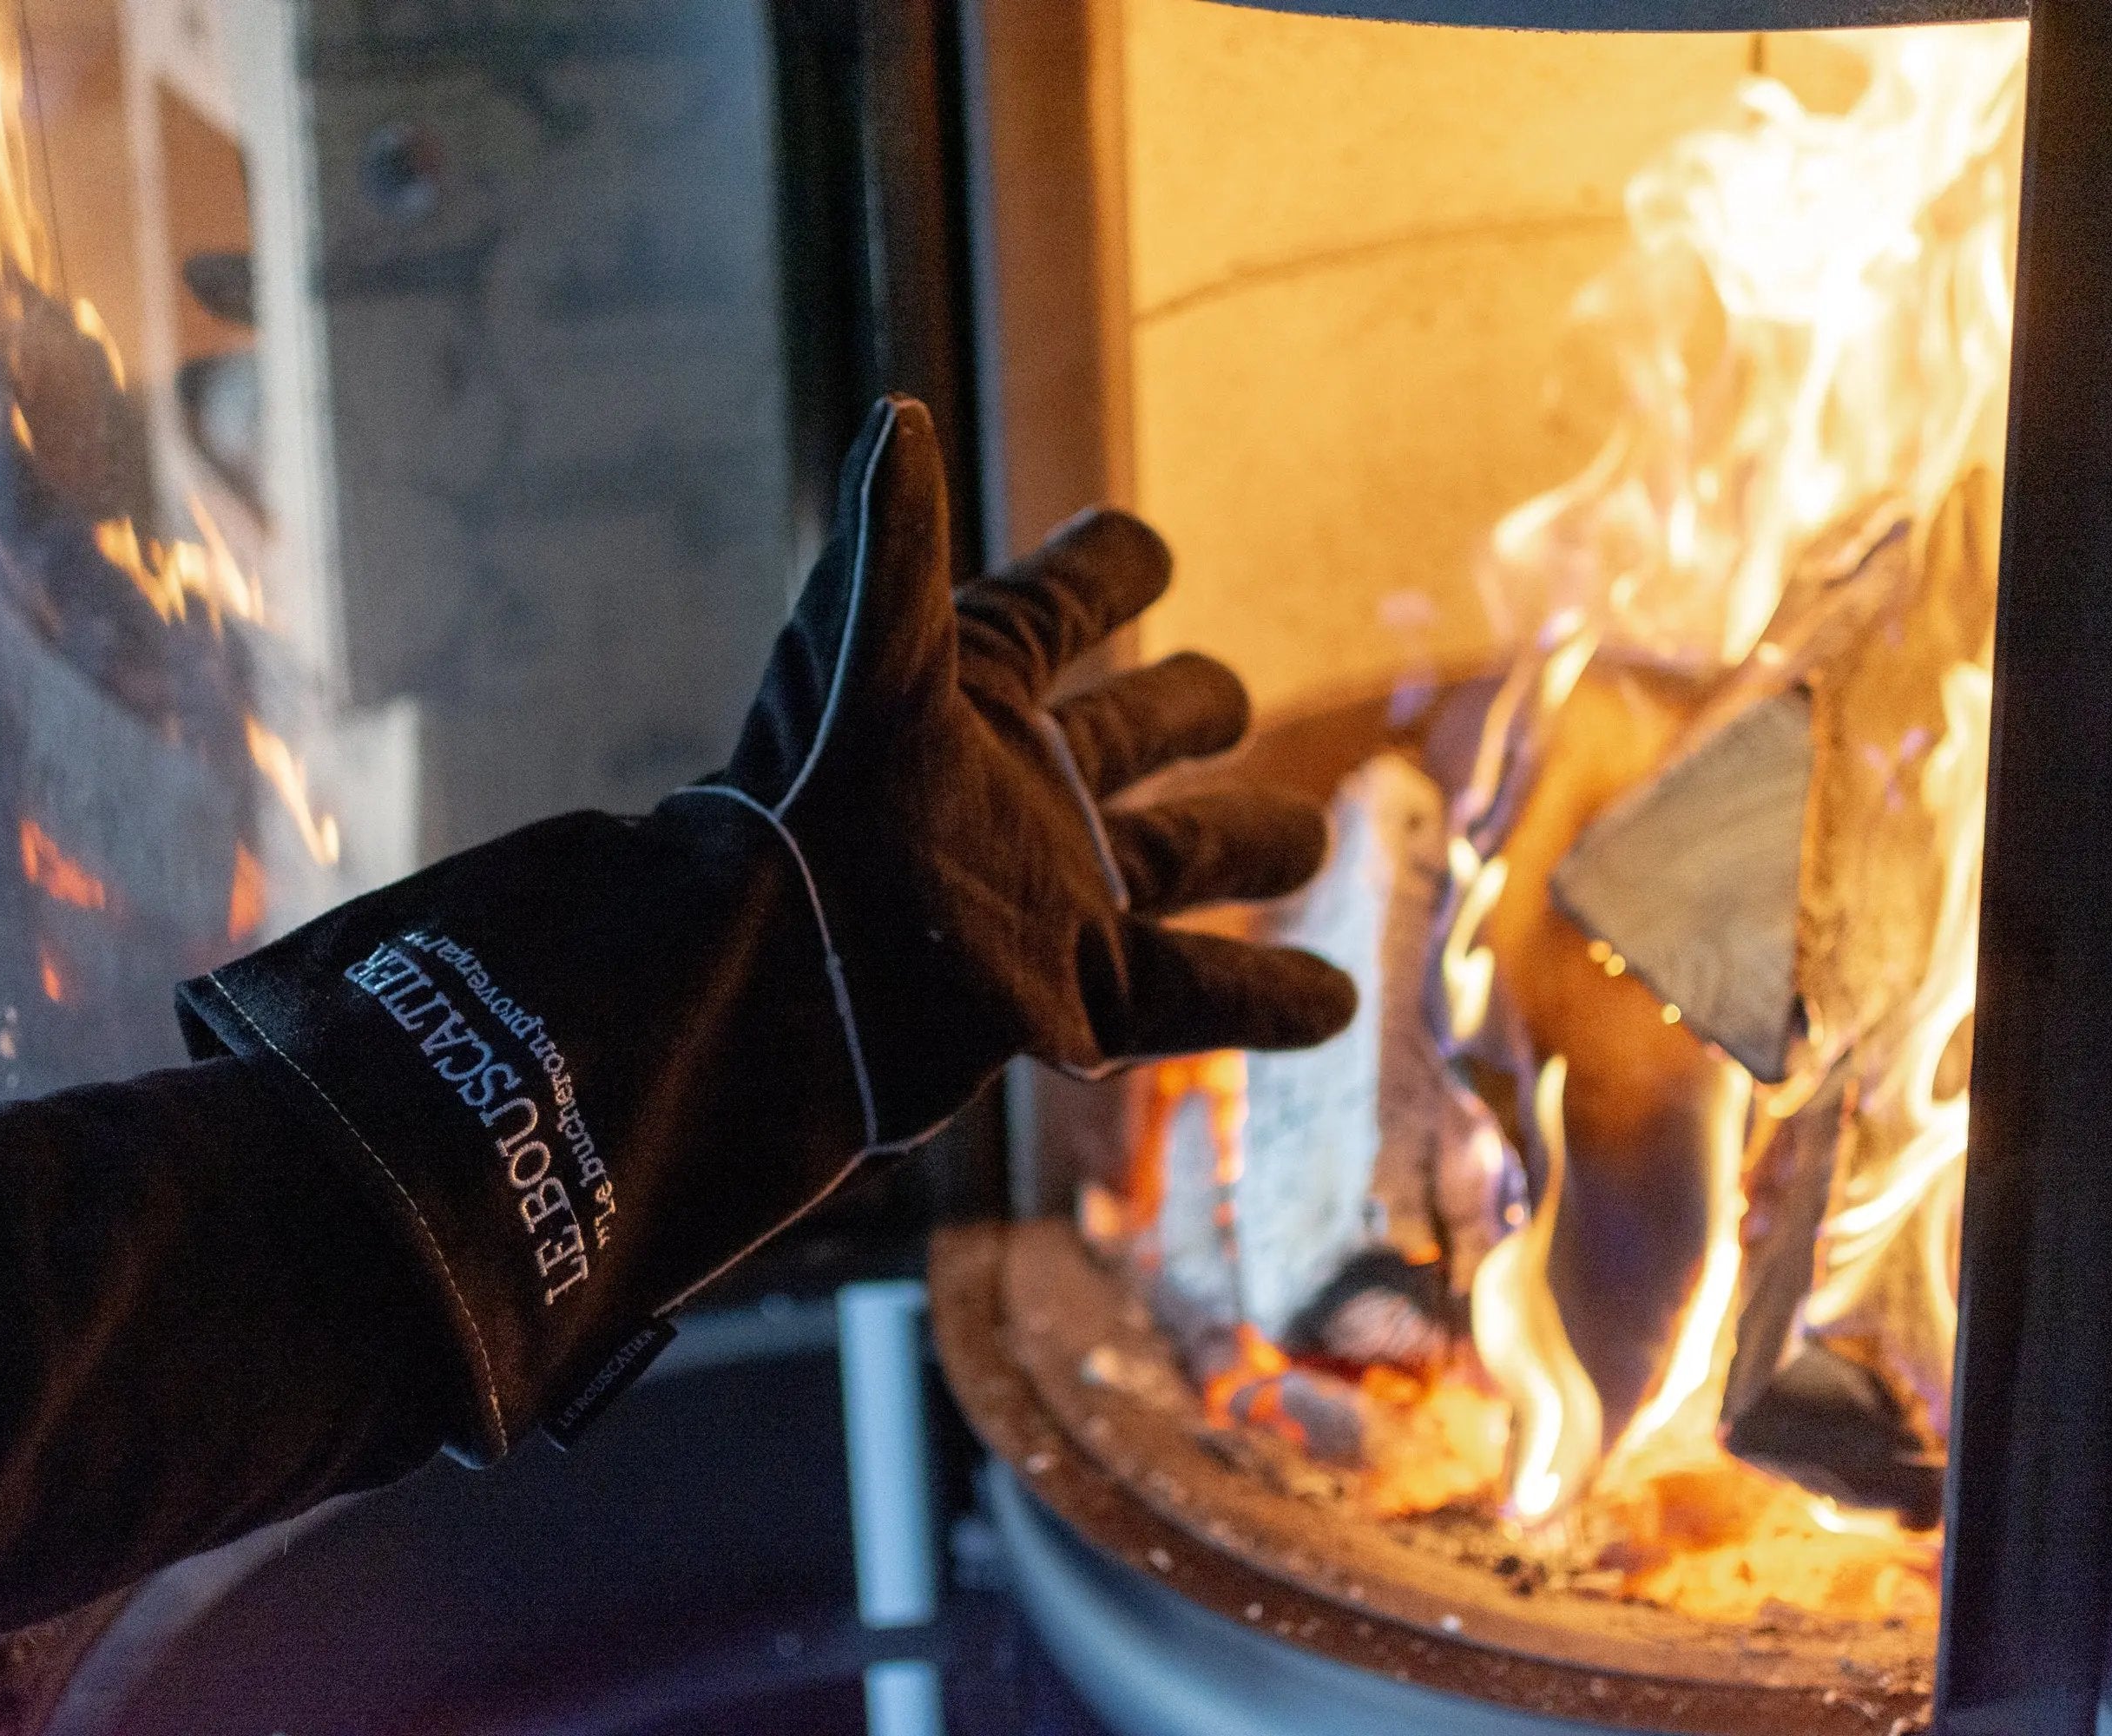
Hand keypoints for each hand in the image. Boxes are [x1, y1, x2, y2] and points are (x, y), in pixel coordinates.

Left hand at [673, 395, 1357, 1149]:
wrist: (776, 982)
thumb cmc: (809, 806)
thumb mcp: (860, 656)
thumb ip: (893, 539)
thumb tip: (896, 416)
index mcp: (970, 693)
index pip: (1055, 608)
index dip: (1102, 569)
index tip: (1145, 550)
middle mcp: (1020, 789)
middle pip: (1130, 735)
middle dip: (1186, 710)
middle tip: (1229, 696)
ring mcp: (1051, 894)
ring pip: (1178, 861)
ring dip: (1248, 845)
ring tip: (1311, 841)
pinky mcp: (1072, 996)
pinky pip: (1191, 992)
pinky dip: (1265, 995)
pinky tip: (1334, 1003)